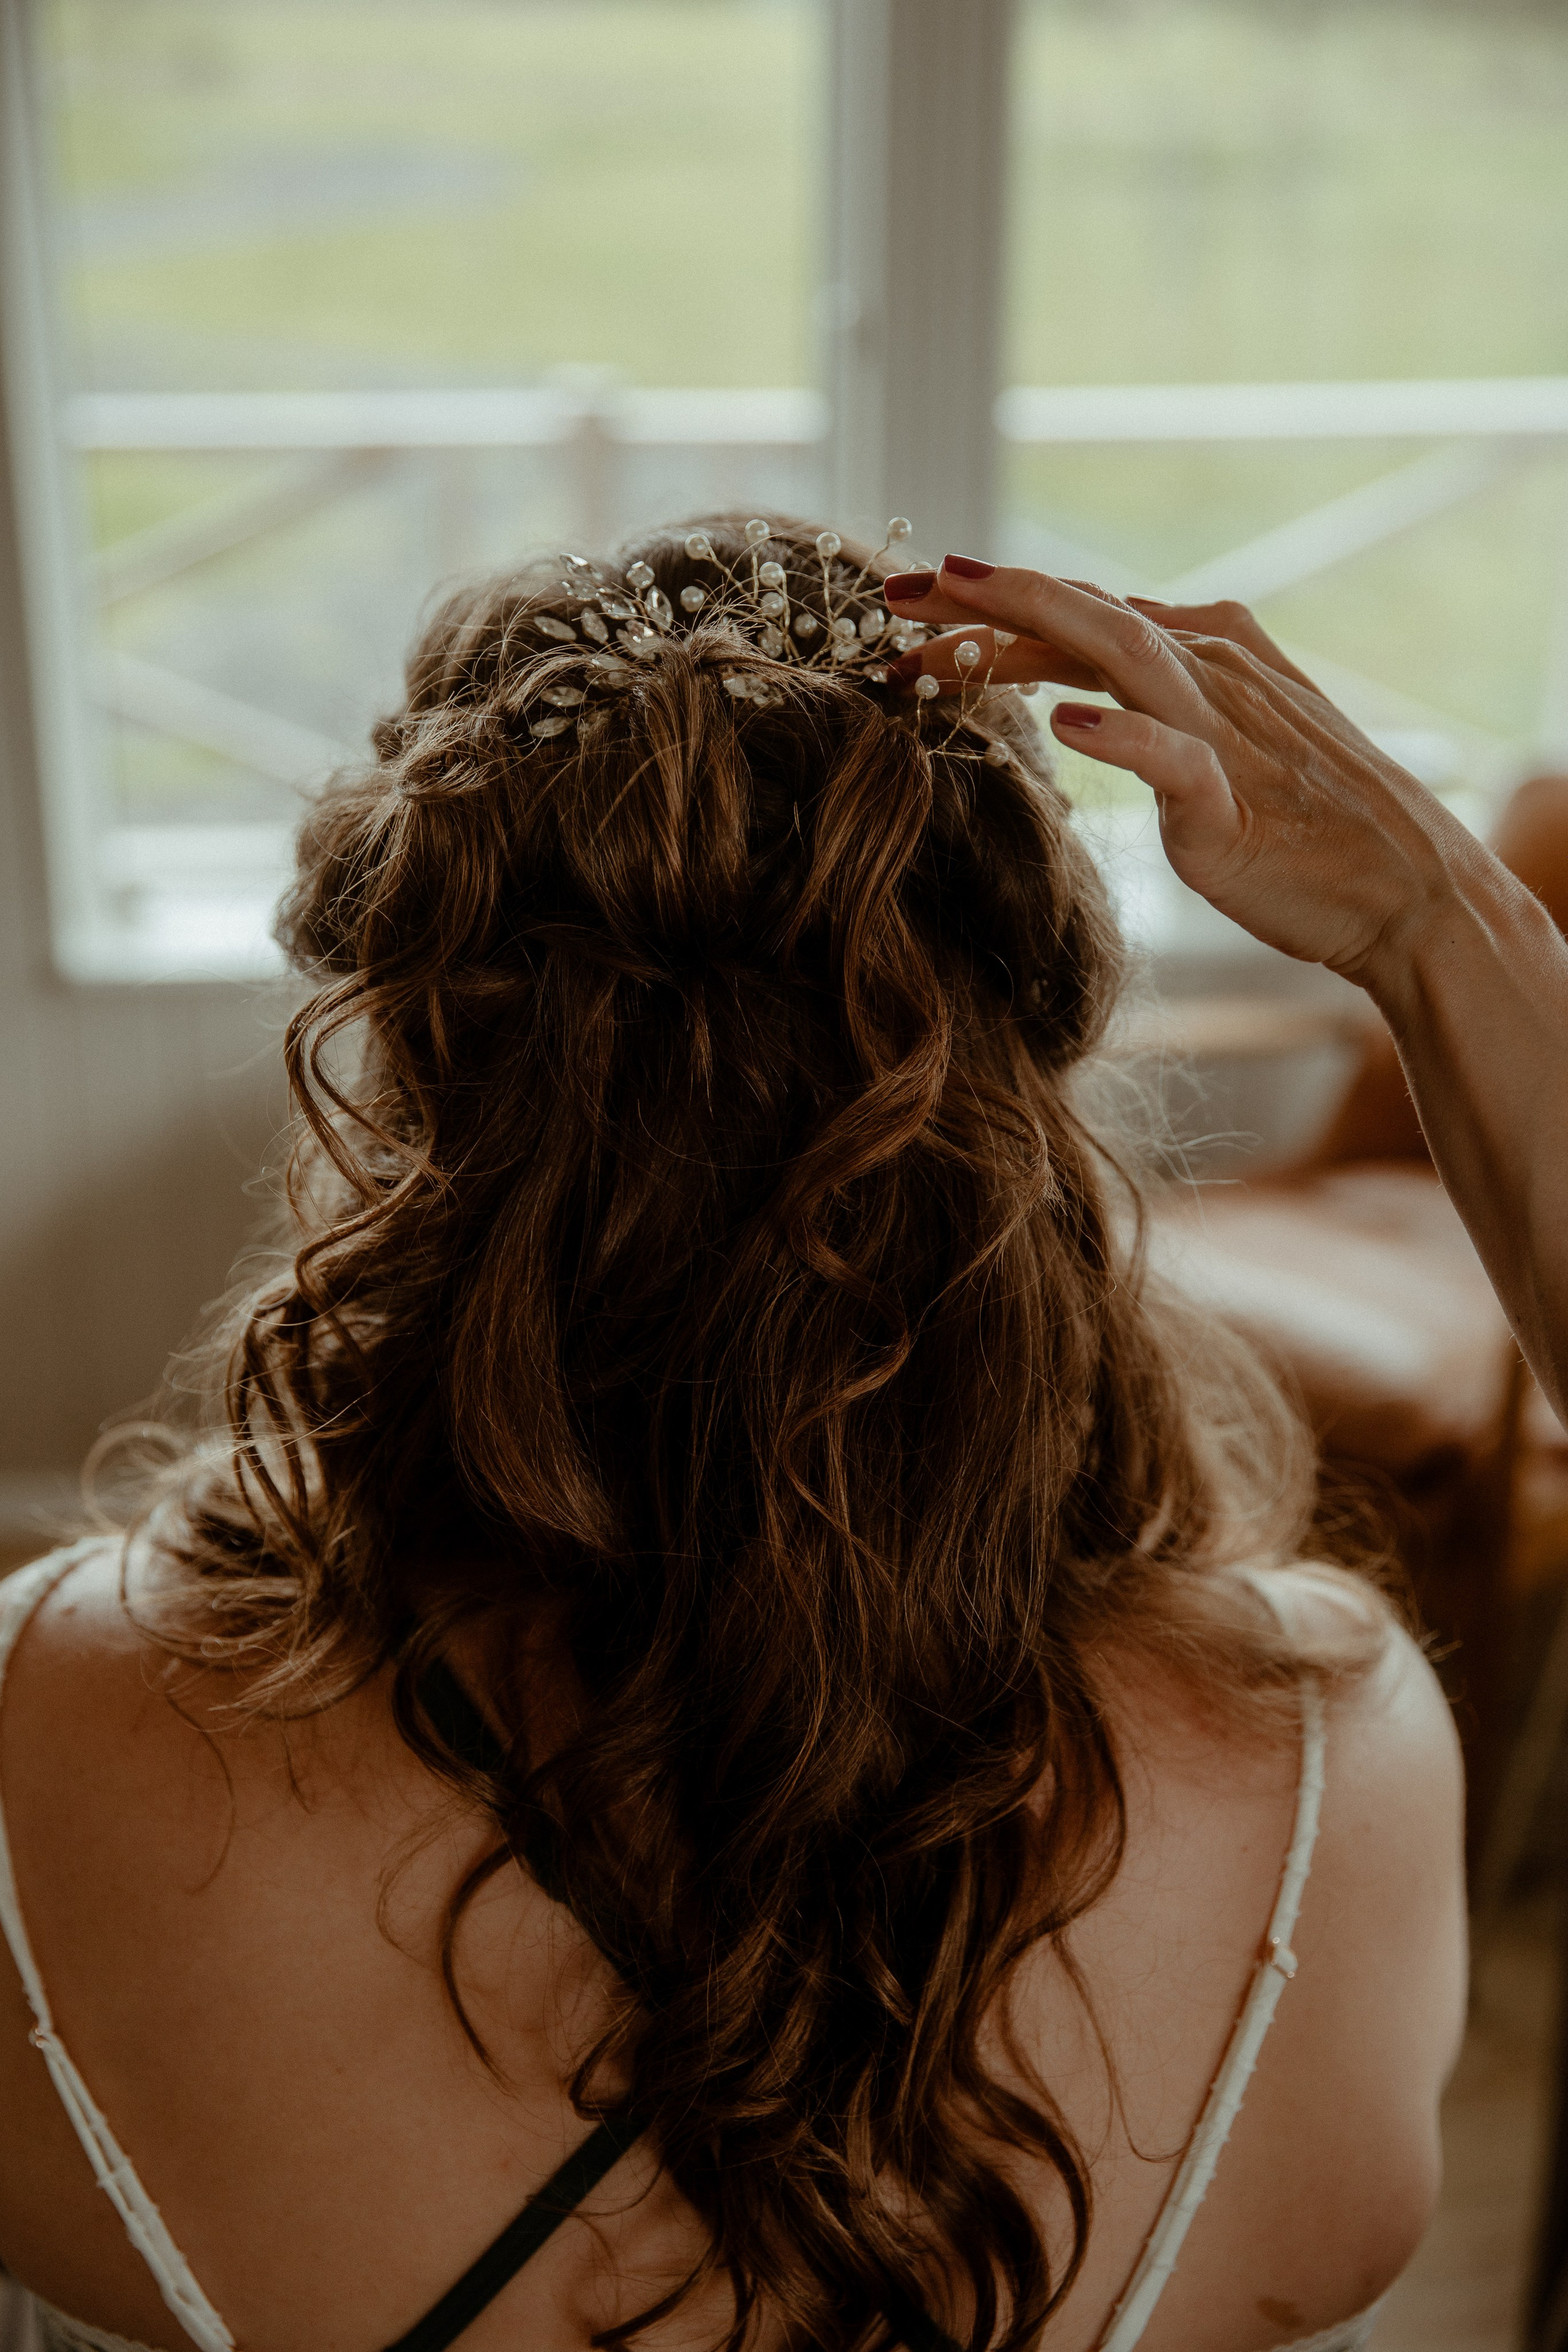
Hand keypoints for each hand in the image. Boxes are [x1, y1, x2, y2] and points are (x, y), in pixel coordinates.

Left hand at [882, 558, 1479, 985]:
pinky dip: (1122, 732)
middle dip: (985, 598)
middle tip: (896, 589)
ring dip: (1028, 635)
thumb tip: (1081, 683)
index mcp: (1203, 652)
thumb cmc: (1312, 824)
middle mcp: (1209, 670)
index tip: (918, 596)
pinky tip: (1064, 720)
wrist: (1406, 888)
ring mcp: (1224, 730)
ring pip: (1118, 656)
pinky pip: (1173, 755)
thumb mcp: (1225, 742)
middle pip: (1082, 616)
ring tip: (952, 630)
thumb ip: (1156, 702)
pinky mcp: (1231, 801)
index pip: (1082, 613)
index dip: (995, 601)